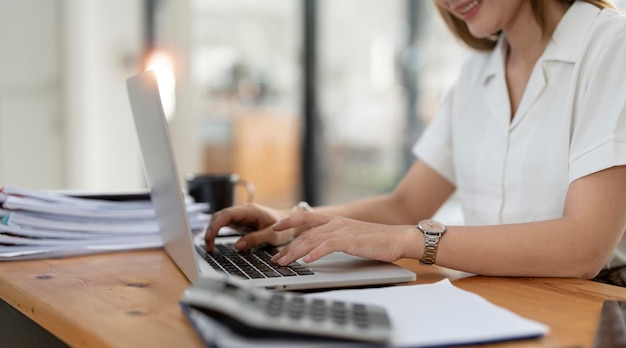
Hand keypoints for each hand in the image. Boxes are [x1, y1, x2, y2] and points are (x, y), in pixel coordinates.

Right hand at [204, 203, 293, 251]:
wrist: (290, 221)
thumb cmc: (284, 227)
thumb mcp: (272, 235)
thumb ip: (255, 239)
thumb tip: (237, 246)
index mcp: (249, 210)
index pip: (225, 215)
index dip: (215, 227)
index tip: (210, 240)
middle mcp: (242, 210)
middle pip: (219, 216)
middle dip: (210, 230)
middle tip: (208, 247)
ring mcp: (240, 215)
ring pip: (219, 219)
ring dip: (212, 231)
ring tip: (209, 247)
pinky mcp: (240, 220)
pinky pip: (224, 223)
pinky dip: (217, 231)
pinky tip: (214, 241)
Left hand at [270, 212, 411, 265]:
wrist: (397, 238)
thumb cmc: (376, 240)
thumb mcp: (351, 235)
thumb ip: (335, 237)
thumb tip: (319, 246)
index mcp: (335, 220)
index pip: (306, 217)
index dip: (289, 221)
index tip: (275, 228)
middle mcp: (336, 223)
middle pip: (305, 234)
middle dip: (288, 246)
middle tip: (277, 258)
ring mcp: (342, 230)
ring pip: (312, 240)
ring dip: (295, 252)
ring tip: (285, 262)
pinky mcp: (349, 240)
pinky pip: (327, 246)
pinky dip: (315, 253)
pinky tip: (306, 261)